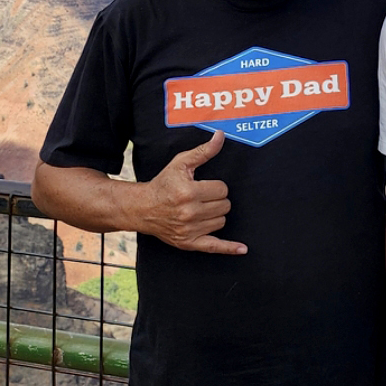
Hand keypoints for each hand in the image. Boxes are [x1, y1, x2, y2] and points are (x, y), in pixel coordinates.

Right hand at [140, 130, 246, 254]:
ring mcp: (189, 230)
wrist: (143, 208)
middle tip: (201, 197)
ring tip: (200, 209)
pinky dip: (229, 248)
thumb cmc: (164, 184)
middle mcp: (189, 213)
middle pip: (225, 206)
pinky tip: (242, 249)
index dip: (215, 186)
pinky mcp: (188, 243)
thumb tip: (220, 136)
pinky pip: (214, 247)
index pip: (222, 189)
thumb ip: (203, 151)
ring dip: (215, 215)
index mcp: (188, 192)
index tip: (203, 186)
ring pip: (221, 221)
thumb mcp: (181, 163)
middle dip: (216, 200)